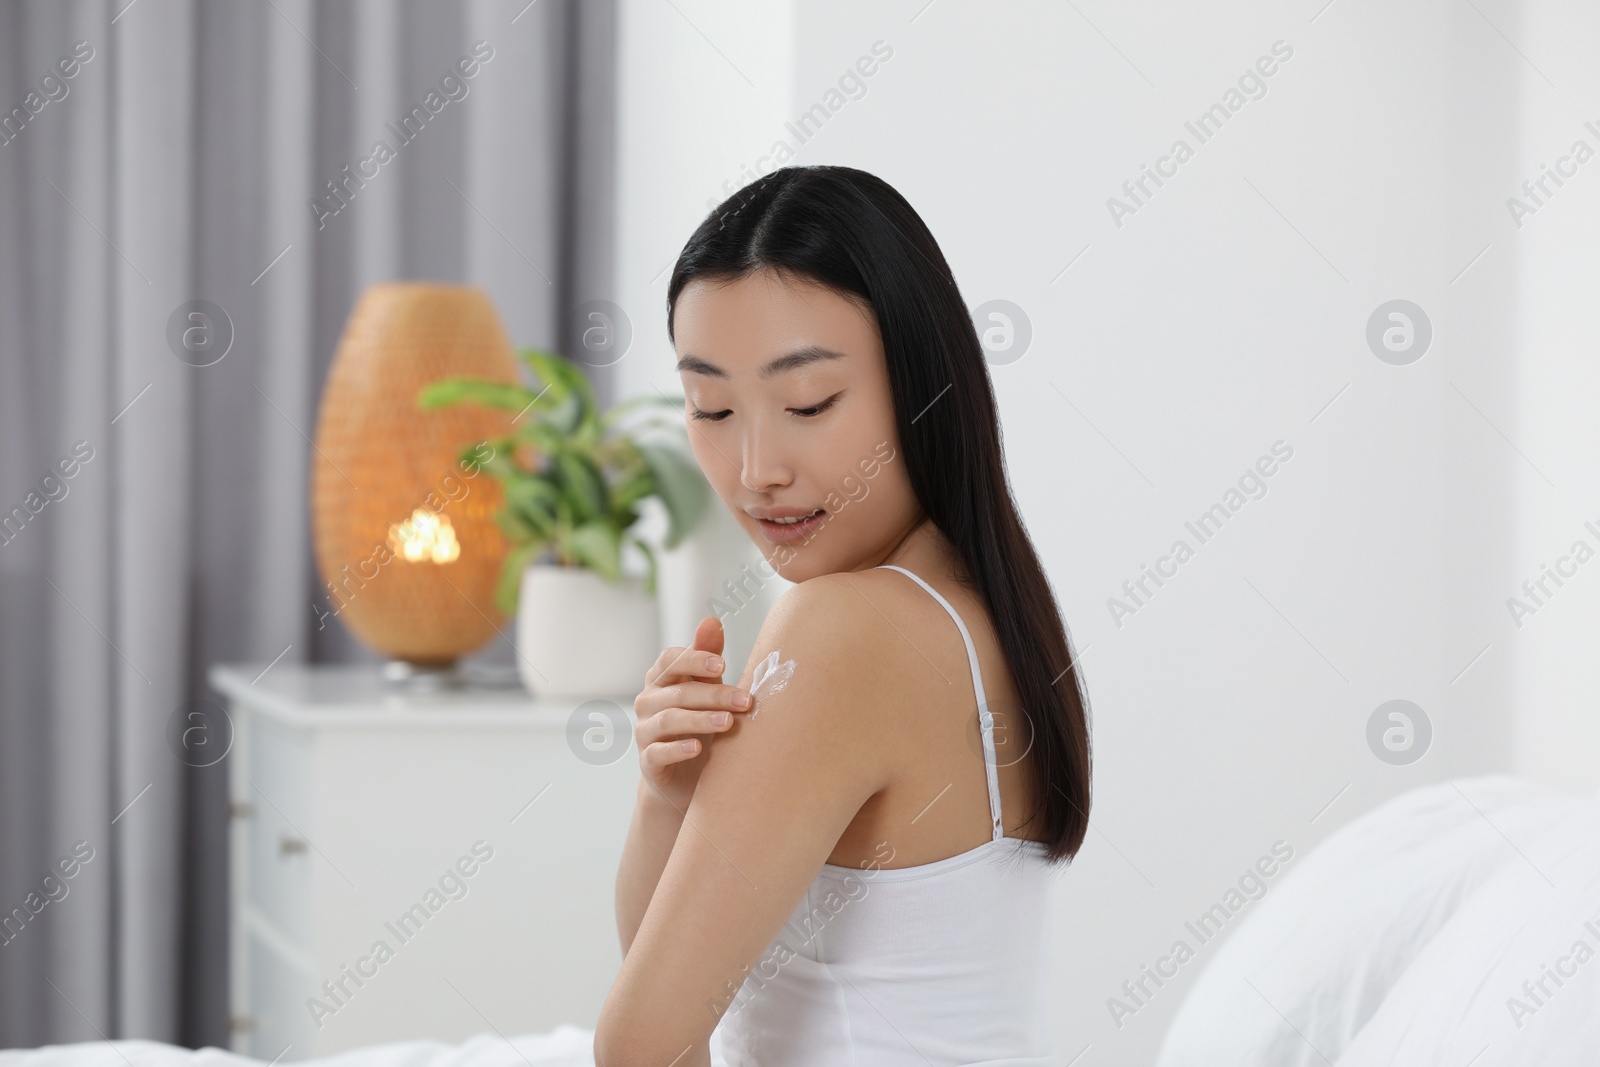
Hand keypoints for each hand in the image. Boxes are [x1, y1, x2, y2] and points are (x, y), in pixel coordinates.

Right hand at [632, 616, 753, 812]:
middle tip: (745, 700)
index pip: (669, 660)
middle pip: (678, 692)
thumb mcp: (706, 688)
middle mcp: (648, 702)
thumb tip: (712, 620)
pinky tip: (696, 748)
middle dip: (713, 695)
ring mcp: (645, 732)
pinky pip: (658, 752)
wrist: (685, 776)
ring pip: (668, 720)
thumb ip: (707, 657)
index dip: (693, 659)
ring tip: (728, 722)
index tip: (722, 664)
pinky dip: (677, 749)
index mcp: (661, 679)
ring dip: (700, 720)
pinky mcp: (649, 761)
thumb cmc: (699, 723)